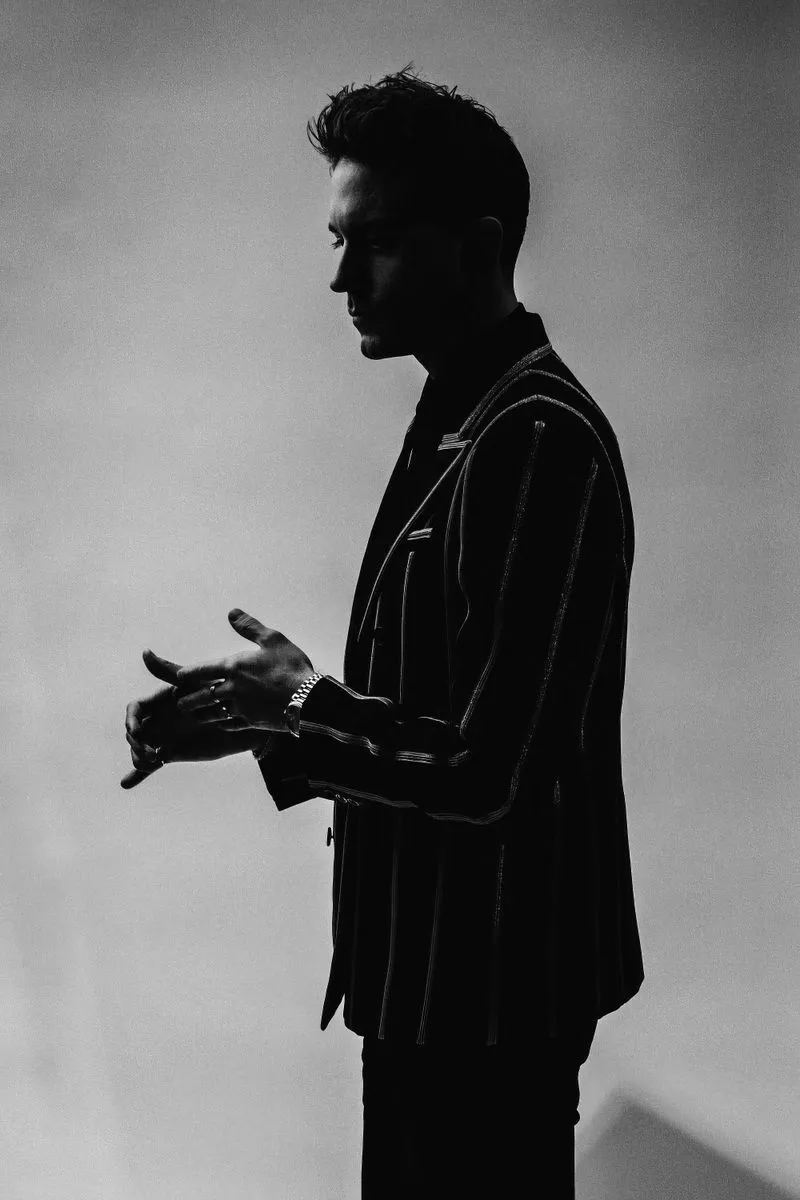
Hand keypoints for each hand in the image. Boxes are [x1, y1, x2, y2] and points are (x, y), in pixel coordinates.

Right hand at [121, 651, 264, 789]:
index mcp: (158, 702)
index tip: (138, 730)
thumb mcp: (192, 682)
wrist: (237, 719)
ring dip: (138, 758)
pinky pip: (149, 766)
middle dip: (136, 743)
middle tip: (152, 752)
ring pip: (138, 750)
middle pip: (132, 733)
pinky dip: (136, 775)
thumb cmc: (216, 693)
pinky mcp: (169, 754)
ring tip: (154, 761)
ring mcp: (161, 738)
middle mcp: (156, 720)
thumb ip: (168, 670)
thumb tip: (145, 652)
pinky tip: (126, 783)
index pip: (134, 711)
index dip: (131, 721)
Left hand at [173, 608, 315, 731]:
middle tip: (180, 703)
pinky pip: (229, 725)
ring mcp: (240, 708)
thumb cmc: (292, 666)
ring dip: (201, 714)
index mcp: (234, 667)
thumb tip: (232, 613)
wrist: (309, 699)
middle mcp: (231, 689)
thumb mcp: (273, 639)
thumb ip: (250, 627)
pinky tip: (220, 724)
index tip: (179, 676)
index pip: (200, 670)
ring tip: (195, 715)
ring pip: (211, 713)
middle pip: (201, 696)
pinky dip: (221, 724)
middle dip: (188, 700)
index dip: (186, 673)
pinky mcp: (250, 722)